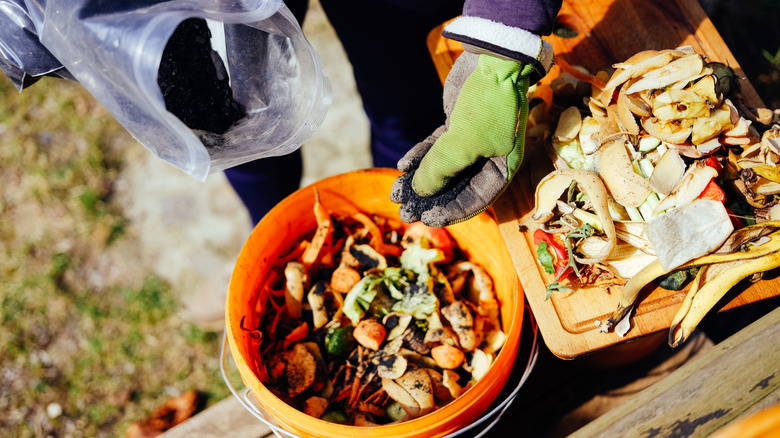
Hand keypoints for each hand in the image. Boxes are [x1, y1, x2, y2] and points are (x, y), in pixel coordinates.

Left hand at [390, 51, 533, 227]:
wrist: (492, 60)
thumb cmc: (489, 106)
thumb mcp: (465, 144)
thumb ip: (440, 170)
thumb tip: (419, 193)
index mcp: (501, 169)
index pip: (475, 200)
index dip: (451, 212)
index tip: (427, 220)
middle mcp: (488, 158)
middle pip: (455, 187)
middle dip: (429, 199)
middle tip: (405, 212)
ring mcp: (471, 141)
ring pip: (441, 168)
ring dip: (419, 180)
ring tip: (396, 193)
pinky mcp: (456, 125)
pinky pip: (434, 148)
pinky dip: (419, 157)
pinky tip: (401, 167)